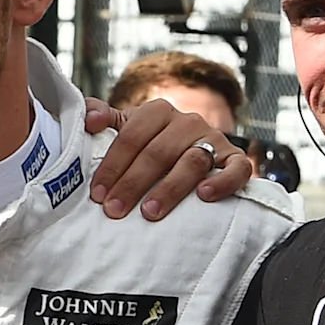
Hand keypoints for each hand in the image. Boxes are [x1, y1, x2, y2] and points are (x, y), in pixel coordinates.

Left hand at [82, 96, 256, 218]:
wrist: (198, 151)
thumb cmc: (154, 145)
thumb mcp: (129, 130)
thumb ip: (106, 120)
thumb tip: (88, 117)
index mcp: (158, 111)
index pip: (132, 136)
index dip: (113, 165)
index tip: (98, 193)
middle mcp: (188, 121)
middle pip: (158, 152)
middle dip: (133, 183)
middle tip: (115, 210)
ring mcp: (214, 139)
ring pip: (193, 161)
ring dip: (169, 188)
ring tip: (150, 213)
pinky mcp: (235, 159)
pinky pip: (237, 169)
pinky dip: (222, 182)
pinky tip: (204, 196)